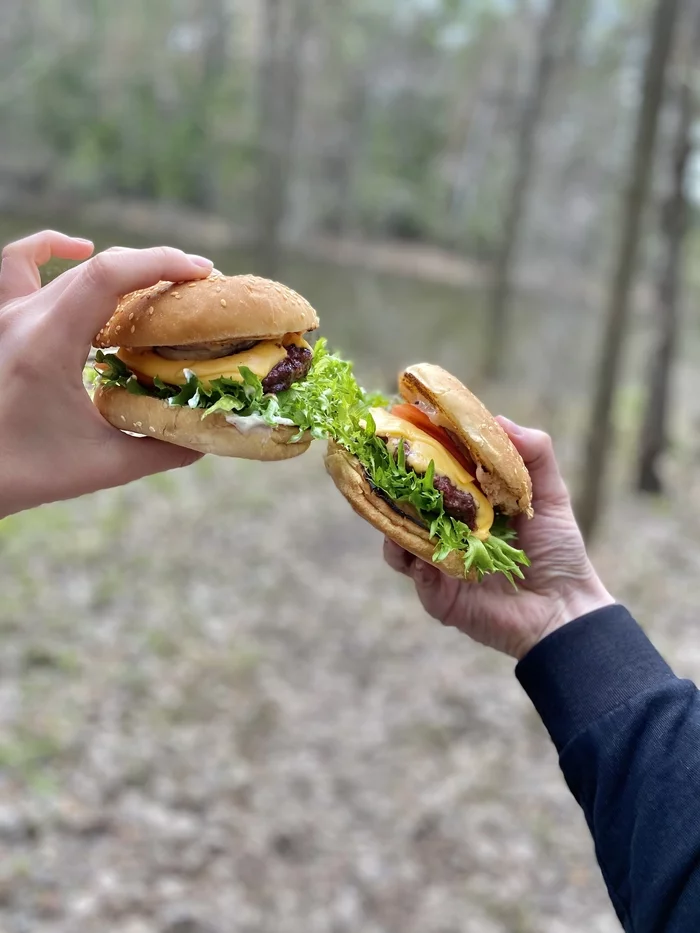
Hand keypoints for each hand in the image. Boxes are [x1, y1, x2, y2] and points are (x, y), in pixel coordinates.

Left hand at [0, 230, 213, 518]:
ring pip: (65, 267)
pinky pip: (16, 265)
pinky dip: (48, 249)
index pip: (107, 275)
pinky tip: (76, 249)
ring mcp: (4, 316)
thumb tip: (208, 438)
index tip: (200, 272)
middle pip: (97, 269)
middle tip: (194, 289)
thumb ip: (161, 450)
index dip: (159, 263)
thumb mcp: (103, 466)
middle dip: (153, 269)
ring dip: (114, 264)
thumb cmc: (27, 473)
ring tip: (150, 275)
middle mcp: (23, 318)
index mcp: (49, 343)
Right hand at [384, 418, 613, 658]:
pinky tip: (421, 549)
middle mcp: (447, 530)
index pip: (435, 475)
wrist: (564, 608)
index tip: (407, 427)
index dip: (420, 452)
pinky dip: (411, 558)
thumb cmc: (558, 551)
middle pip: (405, 504)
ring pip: (398, 536)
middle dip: (391, 484)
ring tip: (397, 505)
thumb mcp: (549, 495)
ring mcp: (438, 562)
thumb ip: (534, 454)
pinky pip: (413, 572)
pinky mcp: (437, 594)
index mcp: (469, 505)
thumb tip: (500, 419)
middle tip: (384, 462)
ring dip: (392, 519)